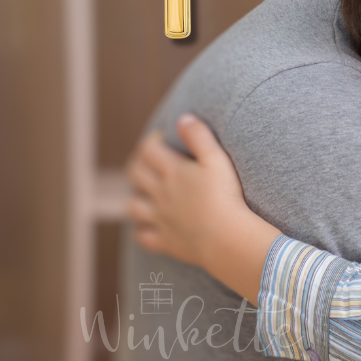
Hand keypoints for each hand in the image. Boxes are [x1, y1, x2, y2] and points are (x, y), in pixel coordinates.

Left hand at [126, 114, 254, 270]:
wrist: (227, 238)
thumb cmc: (226, 196)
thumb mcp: (217, 160)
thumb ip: (199, 137)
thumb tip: (183, 119)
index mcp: (173, 172)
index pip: (148, 149)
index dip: (152, 140)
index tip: (162, 137)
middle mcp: (161, 194)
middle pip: (135, 174)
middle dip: (138, 163)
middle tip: (150, 160)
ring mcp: (161, 219)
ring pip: (133, 206)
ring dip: (136, 197)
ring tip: (147, 192)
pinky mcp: (166, 241)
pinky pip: (143, 237)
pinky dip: (143, 230)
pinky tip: (150, 226)